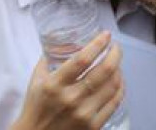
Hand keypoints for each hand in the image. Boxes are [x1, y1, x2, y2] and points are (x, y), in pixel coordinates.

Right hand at [10, 31, 124, 129]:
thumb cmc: (35, 109)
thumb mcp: (36, 82)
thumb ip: (47, 60)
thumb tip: (59, 42)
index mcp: (54, 84)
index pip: (83, 59)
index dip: (98, 44)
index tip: (106, 35)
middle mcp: (71, 98)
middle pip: (105, 70)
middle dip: (115, 53)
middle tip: (115, 47)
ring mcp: (84, 113)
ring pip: (113, 85)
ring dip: (119, 70)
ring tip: (116, 64)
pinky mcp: (93, 126)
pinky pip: (115, 102)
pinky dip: (120, 87)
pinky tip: (118, 81)